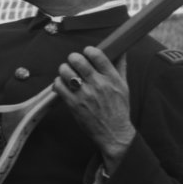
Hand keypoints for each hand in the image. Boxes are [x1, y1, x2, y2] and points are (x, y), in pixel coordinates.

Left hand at [54, 49, 134, 167]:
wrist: (114, 133)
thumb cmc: (119, 110)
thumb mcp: (124, 86)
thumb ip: (120, 67)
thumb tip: (121, 50)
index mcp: (111, 78)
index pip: (97, 55)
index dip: (88, 50)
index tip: (86, 52)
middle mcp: (98, 84)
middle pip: (78, 60)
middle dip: (73, 58)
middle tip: (74, 62)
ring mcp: (85, 94)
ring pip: (66, 71)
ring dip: (64, 69)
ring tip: (67, 72)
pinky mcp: (74, 104)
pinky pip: (59, 86)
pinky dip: (58, 82)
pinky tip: (62, 84)